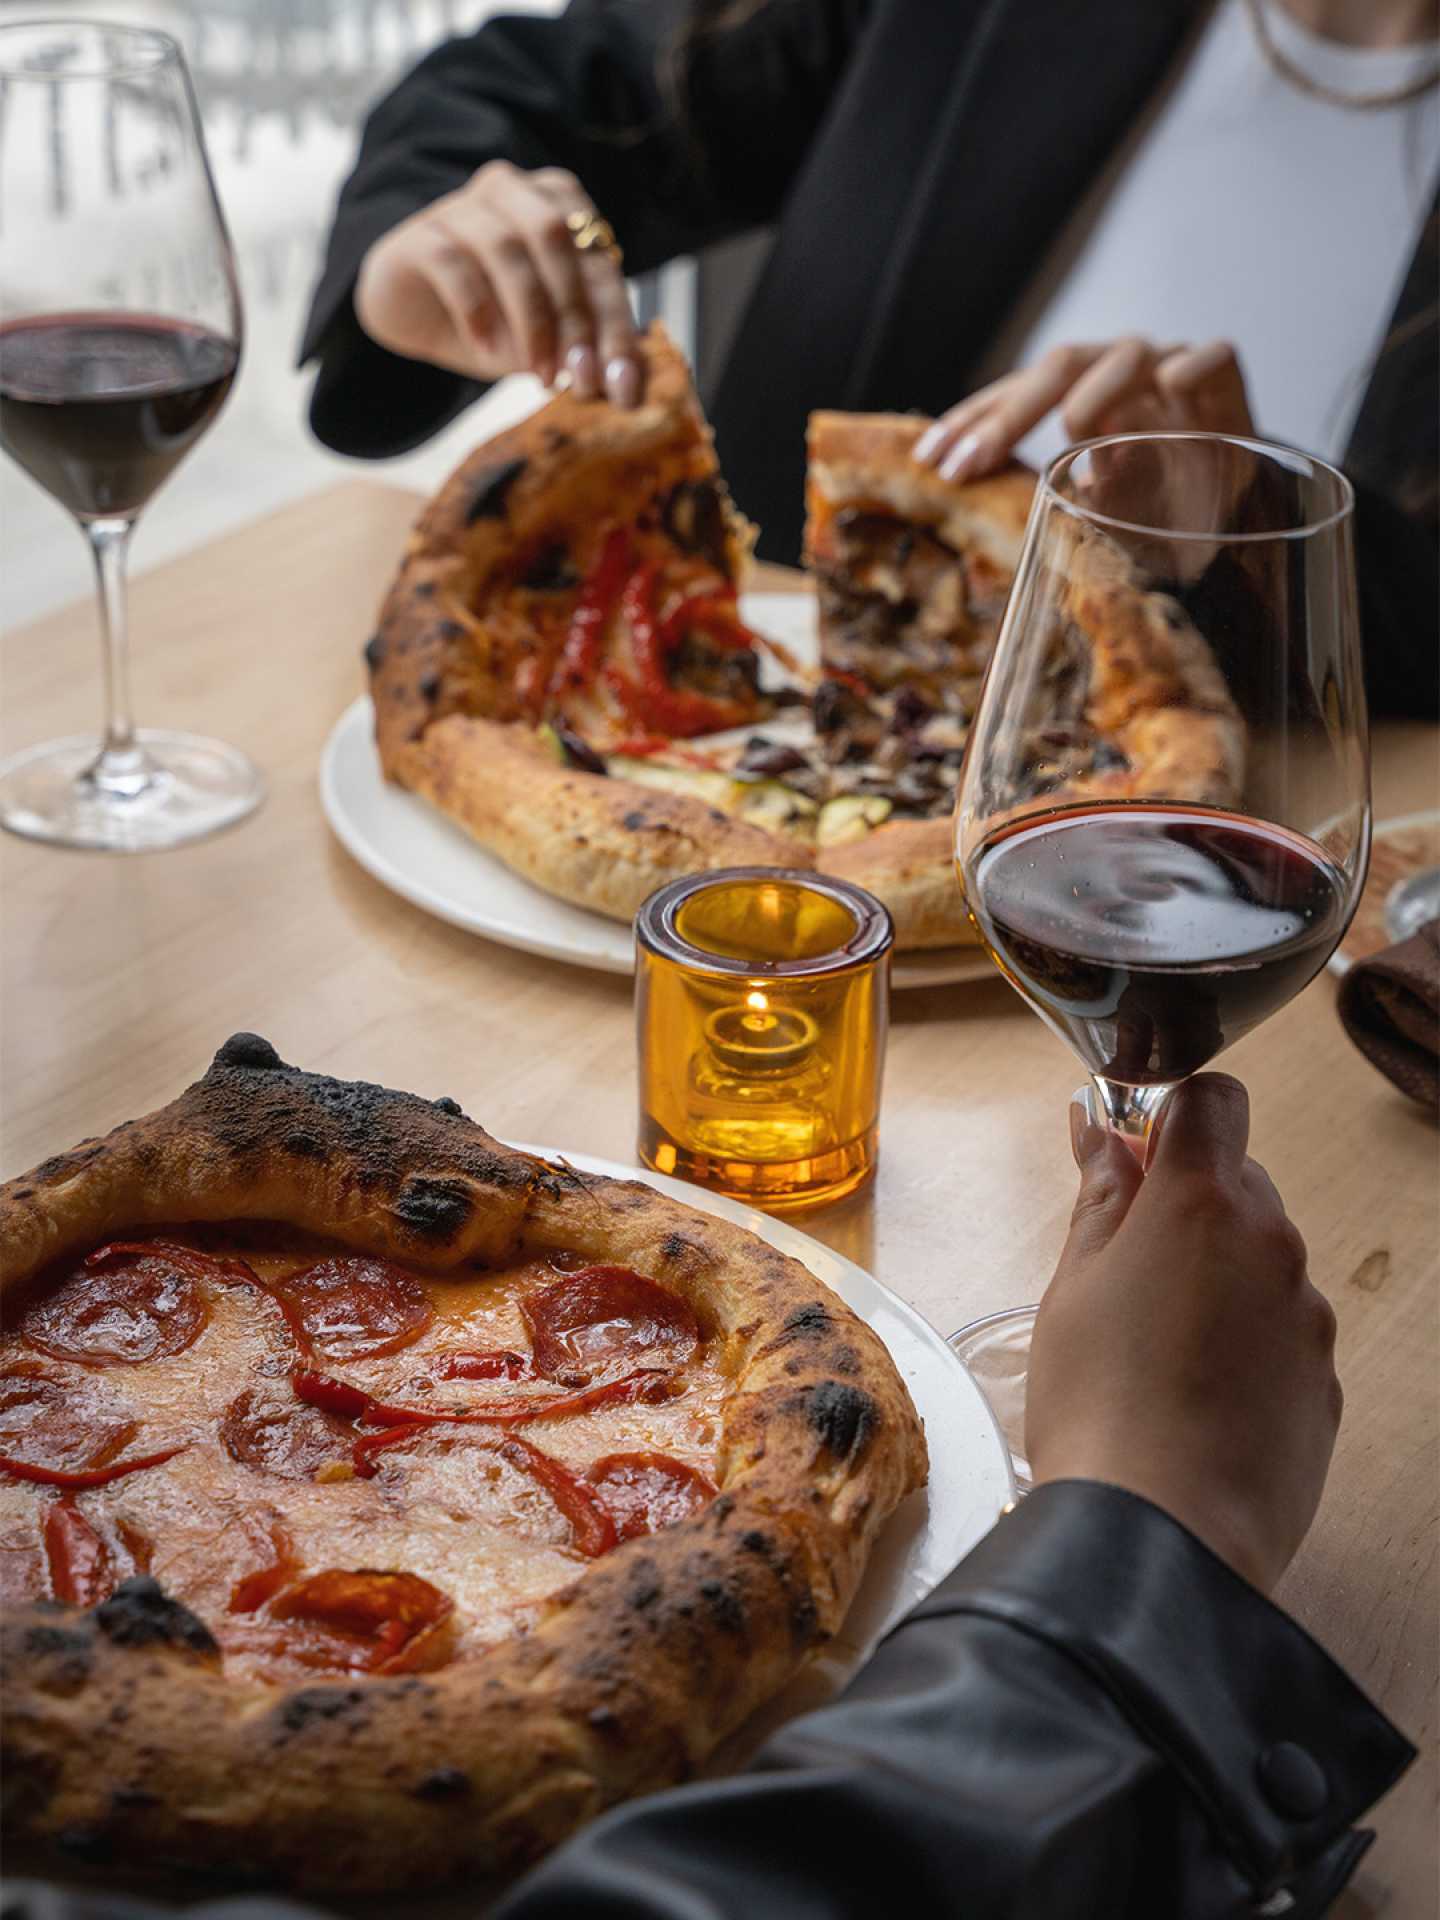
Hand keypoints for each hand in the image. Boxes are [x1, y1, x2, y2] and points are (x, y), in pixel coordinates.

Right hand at [355, 162, 641, 404]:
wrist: (416, 315)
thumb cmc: (495, 319)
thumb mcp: (550, 342)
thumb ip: (591, 355)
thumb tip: (630, 390)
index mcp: (558, 203)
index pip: (597, 260)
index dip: (614, 323)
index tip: (620, 384)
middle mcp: (511, 190)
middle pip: (555, 238)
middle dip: (574, 316)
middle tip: (579, 378)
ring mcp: (461, 206)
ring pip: (507, 248)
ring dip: (530, 319)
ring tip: (536, 372)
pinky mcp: (421, 235)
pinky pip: (453, 263)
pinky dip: (477, 310)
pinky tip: (485, 349)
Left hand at [914, 338, 1254, 481]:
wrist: (1239, 515)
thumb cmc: (1159, 514)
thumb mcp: (1092, 518)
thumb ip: (1054, 502)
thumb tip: (1001, 505)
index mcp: (1082, 393)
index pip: (1018, 393)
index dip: (973, 421)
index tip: (927, 459)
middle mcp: (1121, 372)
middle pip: (1061, 365)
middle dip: (1008, 415)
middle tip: (965, 464)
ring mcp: (1174, 368)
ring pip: (1126, 355)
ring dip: (1093, 393)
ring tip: (1072, 433)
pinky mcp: (1227, 378)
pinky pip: (1212, 356)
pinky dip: (1191, 370)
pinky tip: (1174, 391)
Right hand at [1026, 1075, 1340, 1593]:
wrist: (1161, 1538)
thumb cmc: (1098, 1405)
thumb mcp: (1073, 1287)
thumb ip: (1099, 1199)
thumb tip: (1101, 1135)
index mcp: (1203, 1203)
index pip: (1211, 1100)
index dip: (1167, 1116)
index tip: (1129, 1160)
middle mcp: (1274, 1244)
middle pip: (1238, 1182)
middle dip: (1185, 1205)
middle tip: (1121, 1267)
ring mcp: (1309, 1316)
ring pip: (1261, 1260)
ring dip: (1215, 1276)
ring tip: (1153, 1350)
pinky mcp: (1326, 1381)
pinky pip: (1282, 1330)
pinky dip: (1244, 1340)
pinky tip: (1192, 1394)